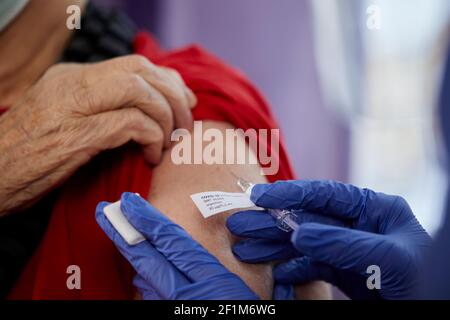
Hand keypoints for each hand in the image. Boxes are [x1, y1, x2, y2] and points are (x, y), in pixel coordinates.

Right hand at [0, 55, 195, 214]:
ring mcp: (73, 107)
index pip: (132, 65)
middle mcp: (72, 84)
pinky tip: (152, 156)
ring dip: (166, 116)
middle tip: (185, 122)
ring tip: (170, 142)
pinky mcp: (76, 135)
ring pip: (139, 91)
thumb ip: (96, 107)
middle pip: (140, 70)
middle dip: (174, 94)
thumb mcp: (60, 119)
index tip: (185, 100)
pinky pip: (130, 123)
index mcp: (70, 77)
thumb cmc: (26, 154)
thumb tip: (141, 111)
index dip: (167, 80)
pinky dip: (151, 137)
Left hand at [95, 192, 258, 299]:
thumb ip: (258, 281)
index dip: (147, 220)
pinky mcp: (169, 317)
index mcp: (212, 282)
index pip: (170, 242)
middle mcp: (186, 296)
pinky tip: (150, 279)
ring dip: (139, 263)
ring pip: (145, 281)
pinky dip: (150, 287)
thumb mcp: (260, 301)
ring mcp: (173, 310)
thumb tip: (264, 272)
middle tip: (103, 212)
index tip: (129, 203)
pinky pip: (153, 299)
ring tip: (132, 245)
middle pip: (145, 258)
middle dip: (122, 232)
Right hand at [227, 180, 431, 298]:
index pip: (325, 194)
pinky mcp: (344, 272)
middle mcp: (358, 225)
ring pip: (304, 243)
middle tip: (240, 224)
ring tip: (246, 249)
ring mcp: (348, 249)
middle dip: (273, 222)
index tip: (260, 197)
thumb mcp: (390, 258)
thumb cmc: (425, 280)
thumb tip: (301, 233)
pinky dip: (293, 270)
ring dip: (275, 247)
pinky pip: (312, 266)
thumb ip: (345, 244)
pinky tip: (278, 273)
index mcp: (373, 208)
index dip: (290, 193)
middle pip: (306, 218)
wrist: (433, 307)